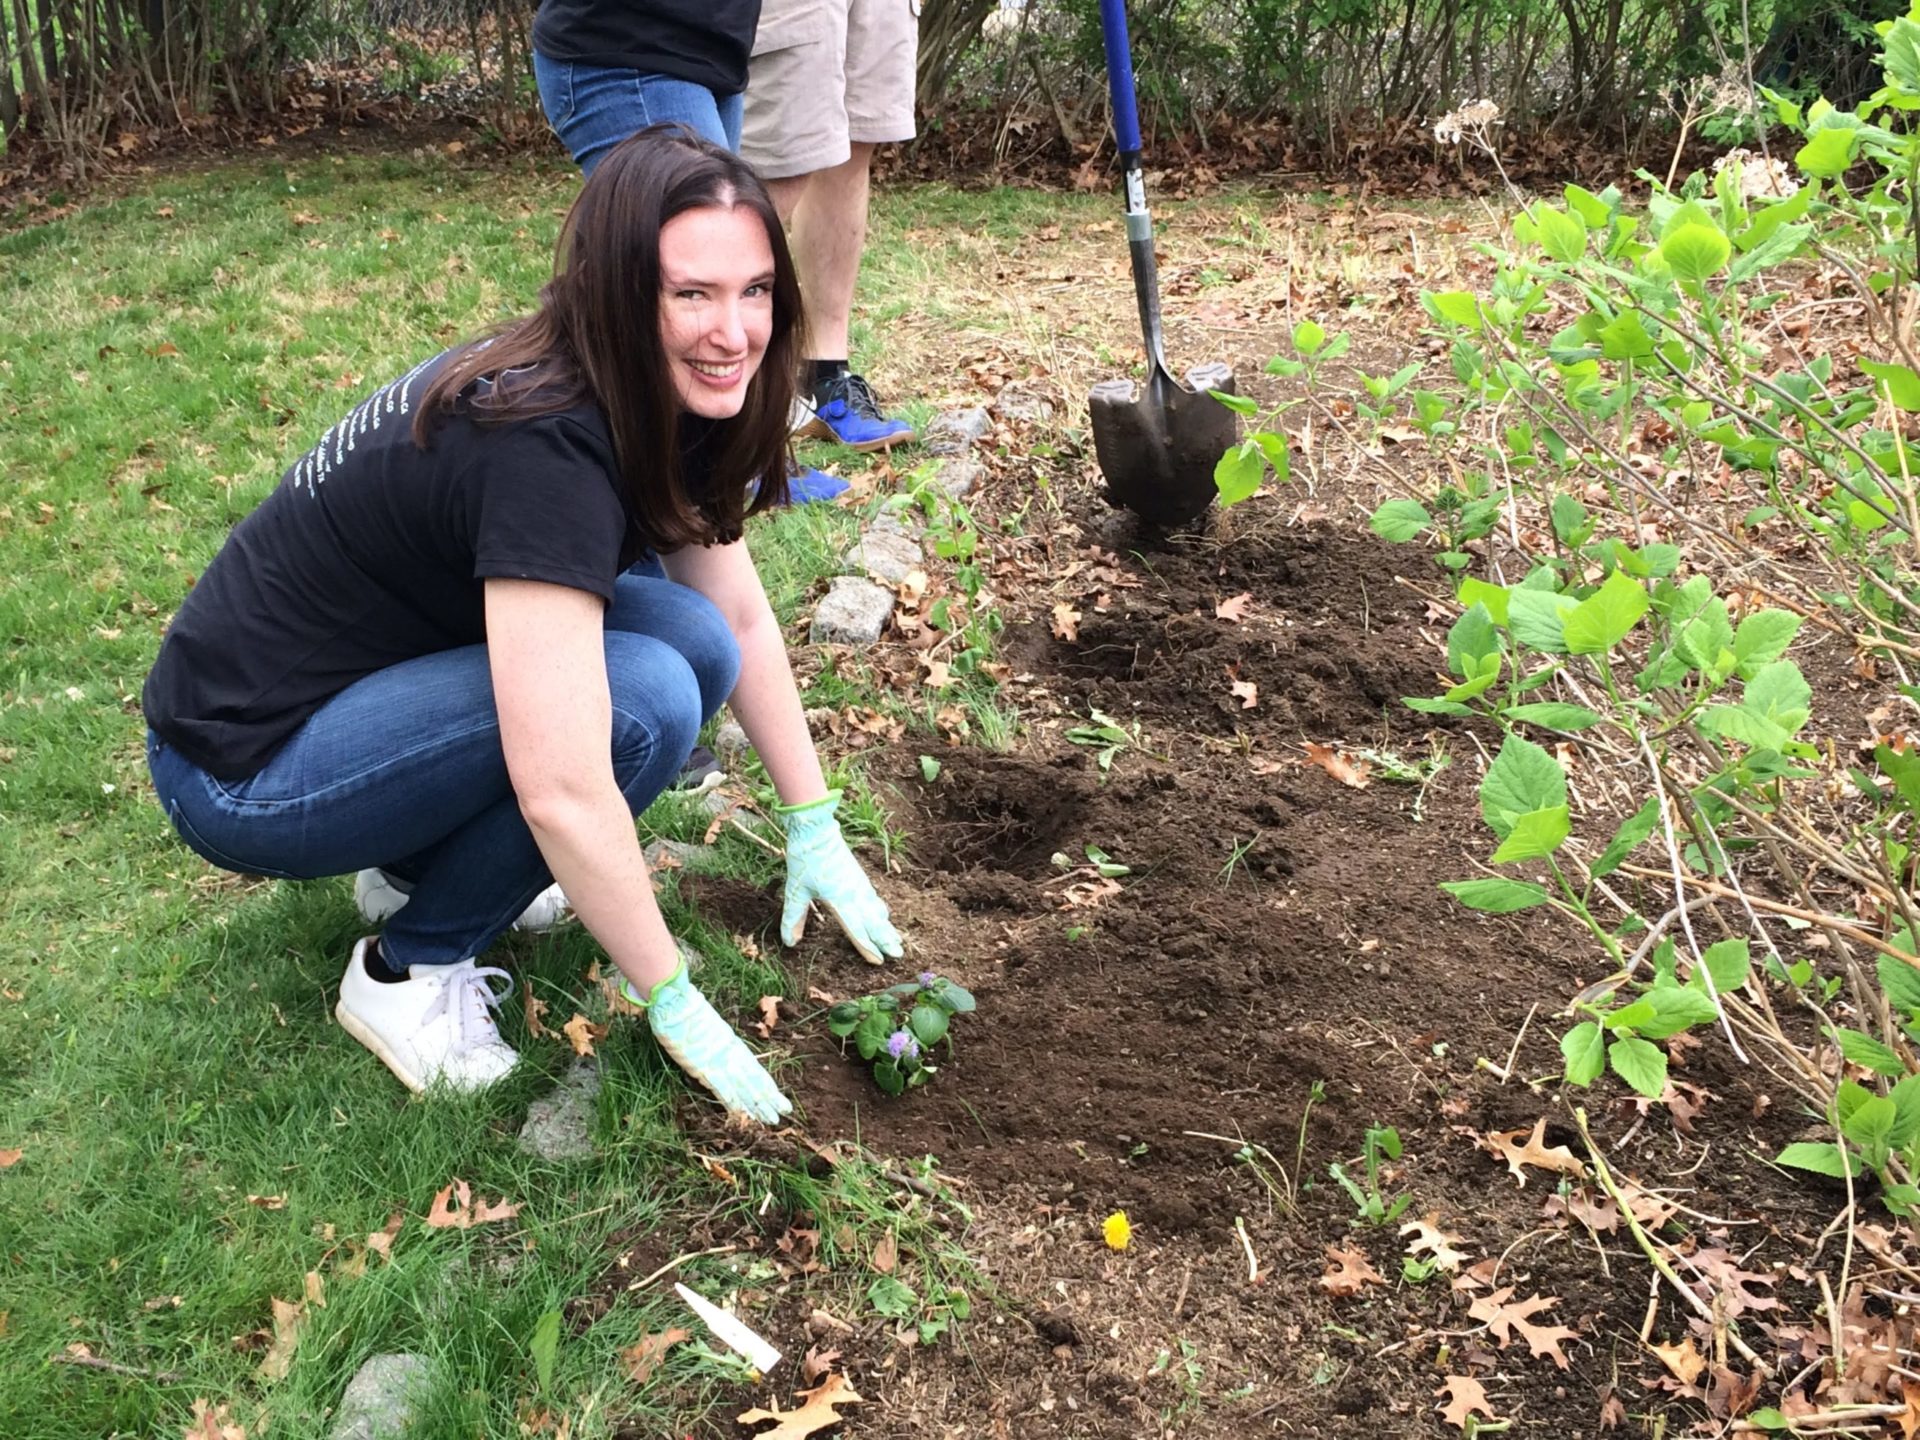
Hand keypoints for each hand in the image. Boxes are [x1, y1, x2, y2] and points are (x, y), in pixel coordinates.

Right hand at [624, 962, 790, 1123]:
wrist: (676, 1002)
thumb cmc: (687, 1011)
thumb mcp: (709, 1027)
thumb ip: (717, 1040)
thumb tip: (722, 1048)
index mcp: (733, 1045)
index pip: (755, 1070)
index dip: (768, 1086)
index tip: (779, 1100)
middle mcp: (731, 1054)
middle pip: (755, 1081)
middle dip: (769, 1100)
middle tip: (784, 1114)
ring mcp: (718, 1061)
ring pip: (743, 1087)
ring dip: (756, 1105)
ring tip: (771, 1119)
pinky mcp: (702, 1066)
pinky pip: (720, 1086)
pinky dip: (731, 1100)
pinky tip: (742, 1112)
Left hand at [778, 792, 902, 964]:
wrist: (817, 830)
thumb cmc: (806, 860)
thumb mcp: (795, 891)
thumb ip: (794, 918)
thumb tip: (790, 943)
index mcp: (840, 900)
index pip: (856, 930)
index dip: (867, 947)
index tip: (879, 960)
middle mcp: (854, 894)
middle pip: (874, 922)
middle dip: (886, 939)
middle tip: (898, 954)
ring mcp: (859, 884)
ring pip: (877, 910)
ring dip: (886, 926)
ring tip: (897, 938)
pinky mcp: (858, 875)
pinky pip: (874, 898)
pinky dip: (881, 910)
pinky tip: (883, 913)